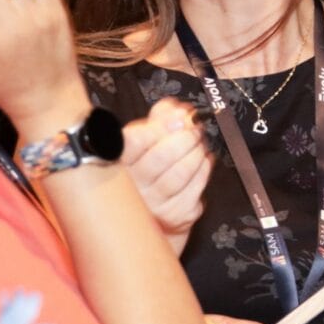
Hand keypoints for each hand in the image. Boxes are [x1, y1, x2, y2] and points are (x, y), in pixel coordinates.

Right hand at [123, 98, 213, 251]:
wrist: (153, 211)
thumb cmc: (148, 169)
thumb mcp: (146, 140)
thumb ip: (158, 118)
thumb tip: (175, 108)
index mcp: (119, 161)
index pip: (135, 141)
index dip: (160, 126)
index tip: (179, 118)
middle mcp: (132, 185)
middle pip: (162, 157)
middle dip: (185, 137)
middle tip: (195, 129)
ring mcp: (153, 203)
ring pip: (180, 173)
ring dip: (196, 153)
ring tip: (199, 144)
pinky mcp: (175, 215)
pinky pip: (195, 188)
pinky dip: (203, 170)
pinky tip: (202, 161)